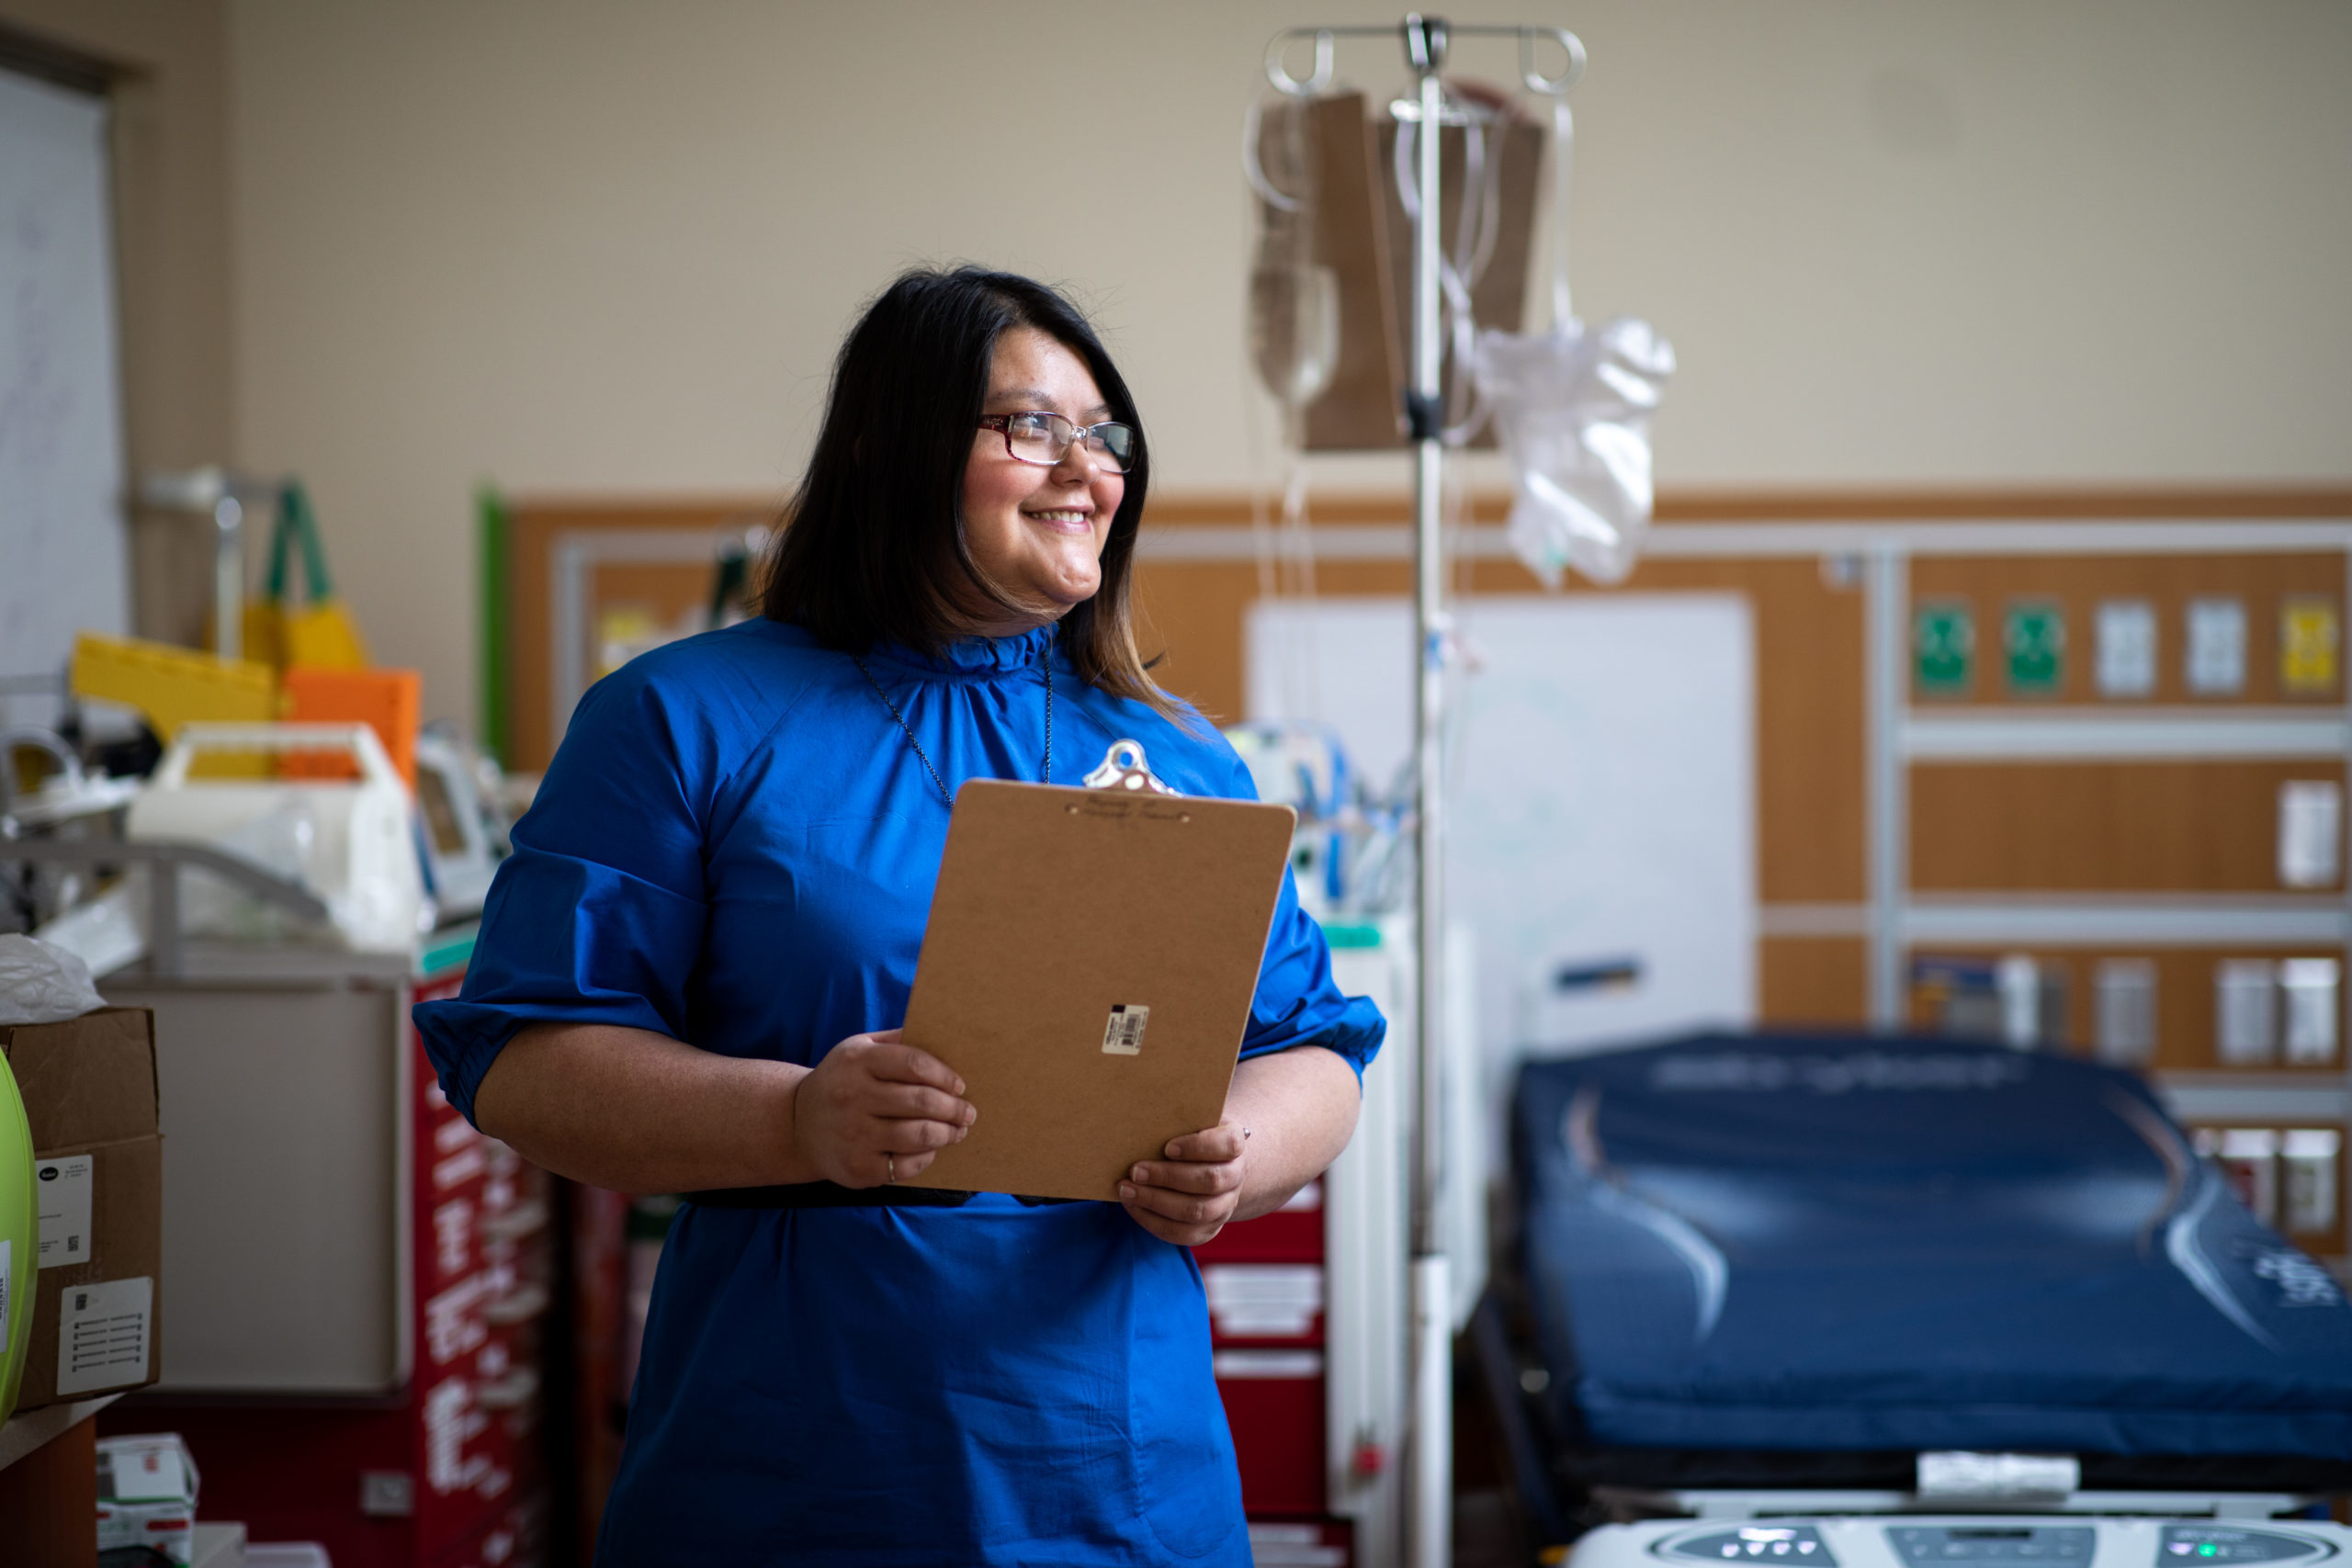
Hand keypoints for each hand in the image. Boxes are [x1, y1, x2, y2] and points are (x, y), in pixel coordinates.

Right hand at [792, 1029, 975, 1188]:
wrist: (796, 1125)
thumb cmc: (841, 1082)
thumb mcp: (858, 1050)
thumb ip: (896, 1042)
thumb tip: (943, 1035)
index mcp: (856, 1062)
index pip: (914, 1064)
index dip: (945, 1075)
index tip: (960, 1085)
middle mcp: (852, 1097)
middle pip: (922, 1101)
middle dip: (954, 1108)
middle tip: (968, 1113)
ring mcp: (854, 1135)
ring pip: (919, 1135)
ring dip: (948, 1134)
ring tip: (957, 1131)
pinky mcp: (858, 1167)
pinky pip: (906, 1165)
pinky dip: (926, 1157)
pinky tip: (930, 1149)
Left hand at [1119, 1120, 1247, 1245]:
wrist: (1208, 1164)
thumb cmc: (1190, 1136)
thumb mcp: (1189, 1121)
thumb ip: (1174, 1122)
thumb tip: (1139, 1126)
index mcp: (1234, 1142)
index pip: (1227, 1145)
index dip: (1198, 1147)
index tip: (1167, 1148)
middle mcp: (1236, 1176)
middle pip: (1210, 1181)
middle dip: (1168, 1177)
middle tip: (1135, 1171)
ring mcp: (1225, 1206)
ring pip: (1196, 1211)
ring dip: (1156, 1201)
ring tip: (1127, 1190)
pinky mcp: (1209, 1229)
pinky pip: (1183, 1233)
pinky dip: (1153, 1221)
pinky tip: (1133, 1206)